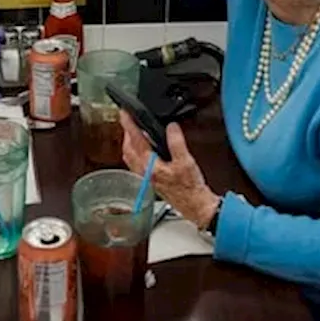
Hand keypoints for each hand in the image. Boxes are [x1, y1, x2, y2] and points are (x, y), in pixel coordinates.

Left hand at [120, 111, 219, 229]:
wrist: (195, 207)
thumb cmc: (190, 189)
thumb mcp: (186, 161)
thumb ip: (176, 142)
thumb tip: (171, 128)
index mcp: (150, 166)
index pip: (135, 141)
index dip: (129, 124)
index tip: (124, 113)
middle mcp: (144, 173)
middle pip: (128, 149)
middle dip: (126, 133)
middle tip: (127, 120)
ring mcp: (146, 178)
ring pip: (130, 157)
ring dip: (130, 144)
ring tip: (134, 132)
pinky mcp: (151, 181)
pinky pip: (136, 164)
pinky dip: (136, 153)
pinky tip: (145, 151)